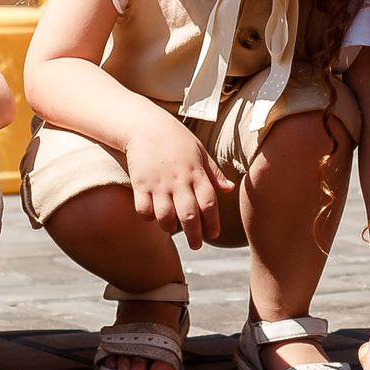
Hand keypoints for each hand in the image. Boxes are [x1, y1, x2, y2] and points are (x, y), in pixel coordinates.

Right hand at [125, 113, 231, 248]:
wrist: (146, 124)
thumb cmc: (176, 138)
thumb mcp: (200, 152)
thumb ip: (214, 173)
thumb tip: (229, 189)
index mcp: (197, 173)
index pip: (210, 203)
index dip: (213, 222)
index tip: (214, 234)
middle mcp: (179, 181)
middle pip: (190, 216)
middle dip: (195, 235)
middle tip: (196, 246)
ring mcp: (159, 183)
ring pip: (165, 217)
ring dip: (170, 227)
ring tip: (172, 227)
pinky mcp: (140, 184)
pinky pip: (144, 210)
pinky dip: (148, 217)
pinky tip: (152, 215)